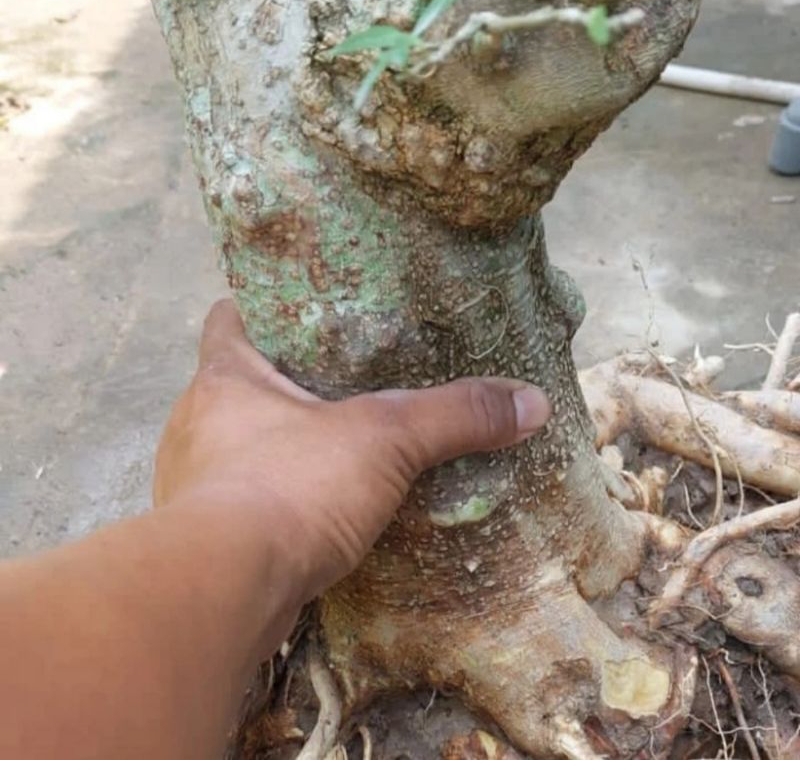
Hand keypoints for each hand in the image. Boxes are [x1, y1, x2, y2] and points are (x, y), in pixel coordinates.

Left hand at [154, 300, 549, 599]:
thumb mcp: (384, 439)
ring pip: (240, 443)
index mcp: (224, 376)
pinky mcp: (204, 534)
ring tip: (338, 441)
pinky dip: (279, 496)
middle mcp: (197, 421)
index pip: (230, 315)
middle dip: (285, 379)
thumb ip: (454, 415)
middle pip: (240, 380)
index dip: (262, 304)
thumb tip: (532, 401)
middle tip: (344, 376)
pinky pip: (245, 497)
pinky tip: (317, 506)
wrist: (227, 592)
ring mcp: (194, 480)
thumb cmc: (292, 487)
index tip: (304, 310)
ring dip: (280, 443)